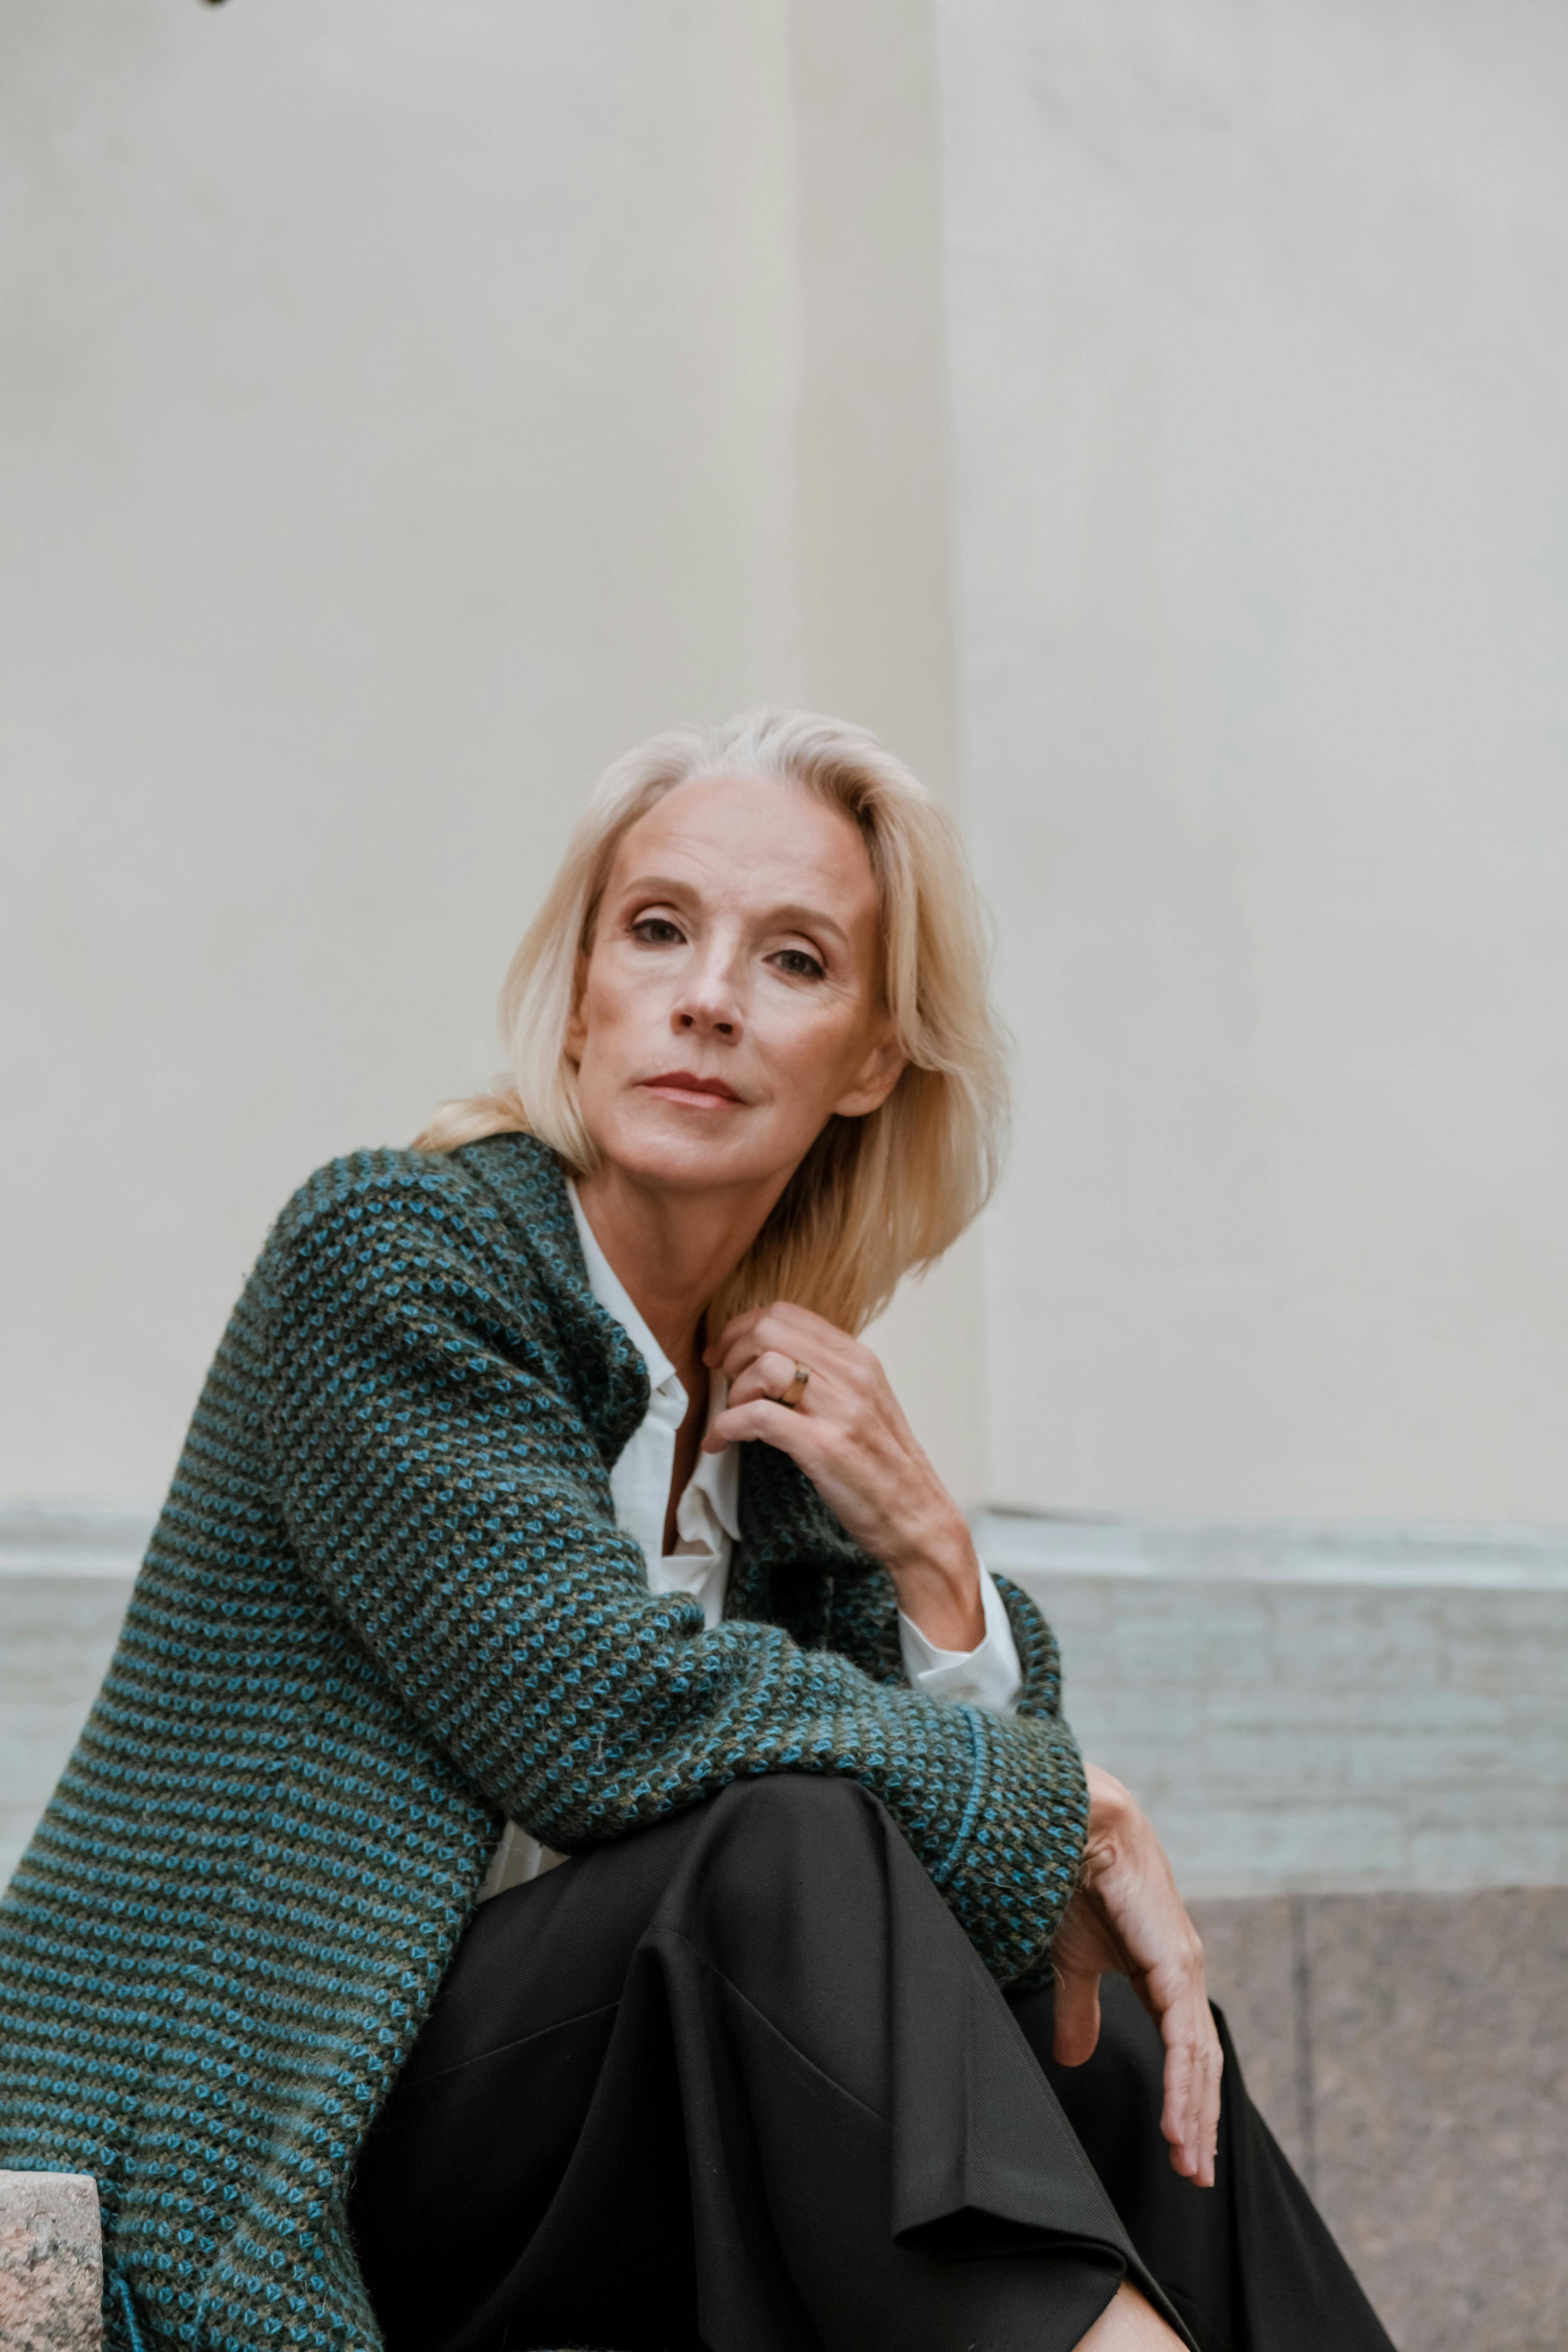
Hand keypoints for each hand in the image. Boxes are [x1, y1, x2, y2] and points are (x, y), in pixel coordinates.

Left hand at [703, 1300, 983, 1651]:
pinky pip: (757, 1417)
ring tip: (733, 1416)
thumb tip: (767, 1359)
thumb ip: (825, 1375)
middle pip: (769, 1330)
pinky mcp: (823, 1446)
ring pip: (764, 1366)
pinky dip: (726, 1427)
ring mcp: (840, 1410)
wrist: (916, 1518)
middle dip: (731, 1351)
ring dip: (734, 1390)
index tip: (724, 1353)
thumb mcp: (862, 1404)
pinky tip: (719, 1443)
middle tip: (722, 1380)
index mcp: (859, 1359)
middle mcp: (853, 1375)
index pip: (786, 1312)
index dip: (741, 1327)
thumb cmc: (881, 1466)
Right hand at [1053, 1765, 1221, 2187]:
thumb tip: (1072, 2055)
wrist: (1081, 1826)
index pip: (1186, 2052)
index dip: (1187, 2100)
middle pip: (1201, 2064)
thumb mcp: (1077, 1961)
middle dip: (1199, 2121)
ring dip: (1194, 2115)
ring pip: (1198, 2060)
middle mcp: (1183, 1974)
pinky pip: (1184, 2039)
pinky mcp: (1174, 1964)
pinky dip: (1183, 2085)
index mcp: (1165, 1974)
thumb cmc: (1077, 1883)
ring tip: (1189, 2161)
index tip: (1184, 2149)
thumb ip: (1080, 2009)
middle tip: (1196, 2173)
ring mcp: (1184, 1969)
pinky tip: (1179, 2121)